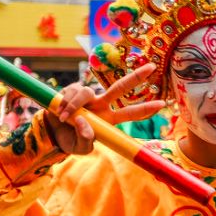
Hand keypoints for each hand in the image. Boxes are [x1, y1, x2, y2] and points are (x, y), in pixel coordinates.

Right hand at [45, 64, 164, 154]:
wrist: (53, 133)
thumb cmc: (71, 140)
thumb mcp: (81, 148)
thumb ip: (85, 139)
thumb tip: (85, 123)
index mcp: (109, 119)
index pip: (130, 113)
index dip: (145, 109)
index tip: (162, 104)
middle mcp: (102, 104)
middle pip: (121, 87)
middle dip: (136, 77)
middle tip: (152, 67)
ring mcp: (88, 96)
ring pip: (88, 91)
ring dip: (75, 104)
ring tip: (66, 118)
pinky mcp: (72, 90)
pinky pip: (72, 92)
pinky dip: (65, 103)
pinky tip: (60, 112)